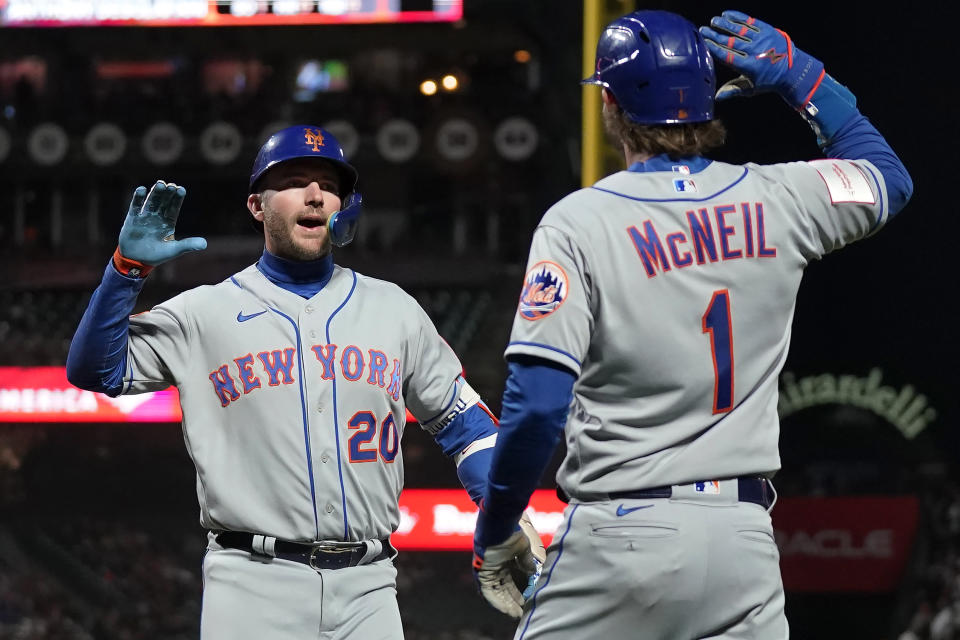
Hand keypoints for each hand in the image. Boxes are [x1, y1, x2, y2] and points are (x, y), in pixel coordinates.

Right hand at [118, 181, 206, 265]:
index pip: (174, 207)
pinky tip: (142, 189)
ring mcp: (145, 216)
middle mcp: (158, 216)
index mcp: (168, 222)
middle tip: (171, 185)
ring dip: (155, 193)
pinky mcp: (132, 218)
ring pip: (151, 201)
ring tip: (160, 184)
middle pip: (164, 201)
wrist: (136, 261)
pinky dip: (138, 198)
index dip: (177, 199)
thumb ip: (187, 245)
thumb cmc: (156, 255)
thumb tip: (204, 244)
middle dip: (167, 193)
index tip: (181, 190)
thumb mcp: (173, 250)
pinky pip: (136, 206)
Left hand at [472, 512, 545, 618]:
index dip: (517, 593)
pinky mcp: (481, 574)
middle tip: (522, 613)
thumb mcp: (523, 548)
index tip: (526, 602)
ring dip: (505, 605)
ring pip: (496, 593)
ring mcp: (487, 572)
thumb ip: (526, 561)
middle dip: (512, 602)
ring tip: (516, 615)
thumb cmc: (510, 533)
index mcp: (503, 562)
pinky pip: (487, 592)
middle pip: (503, 590)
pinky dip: (496, 602)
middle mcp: (494, 569)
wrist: (498, 526)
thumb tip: (532, 572)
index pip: (509, 583)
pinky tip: (506, 610)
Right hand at [699, 10, 823, 107]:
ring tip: (714, 20)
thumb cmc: (770, 81)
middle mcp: (755, 51)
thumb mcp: (751, 88)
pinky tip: (728, 14)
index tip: (704, 42)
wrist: (793, 70)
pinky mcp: (767, 30)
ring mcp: (762, 39)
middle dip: (715, 35)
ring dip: (725, 24)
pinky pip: (750, 22)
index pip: (727, 55)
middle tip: (704, 30)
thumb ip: (733, 90)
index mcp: (749, 66)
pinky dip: (738, 17)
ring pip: (739, 30)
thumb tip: (717, 96)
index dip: (714, 48)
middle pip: (730, 42)